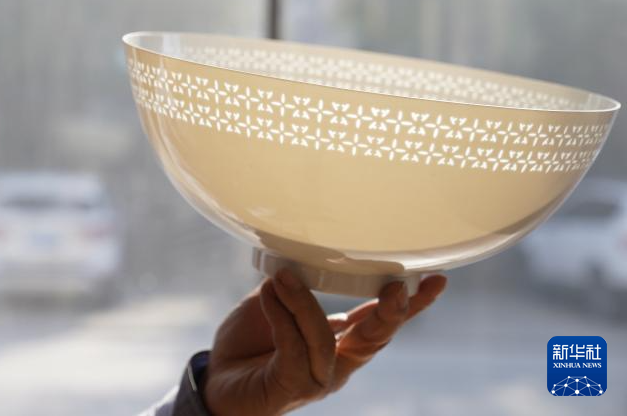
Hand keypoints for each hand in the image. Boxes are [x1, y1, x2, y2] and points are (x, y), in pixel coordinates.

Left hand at [202, 270, 446, 415]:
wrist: (217, 381)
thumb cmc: (248, 343)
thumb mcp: (274, 304)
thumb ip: (294, 288)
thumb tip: (302, 266)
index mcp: (342, 343)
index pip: (381, 323)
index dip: (410, 304)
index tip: (435, 279)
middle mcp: (337, 364)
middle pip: (375, 340)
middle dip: (389, 313)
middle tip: (397, 287)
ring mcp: (317, 380)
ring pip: (326, 341)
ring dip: (304, 304)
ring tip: (282, 278)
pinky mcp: (290, 387)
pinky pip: (294, 349)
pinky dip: (282, 318)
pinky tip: (270, 295)